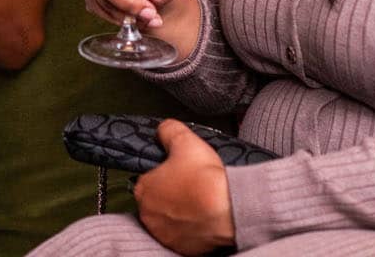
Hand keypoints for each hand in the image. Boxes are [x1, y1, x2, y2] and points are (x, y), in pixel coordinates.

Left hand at [134, 120, 235, 254]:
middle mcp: (148, 215)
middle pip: (157, 199)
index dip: (165, 172)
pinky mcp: (181, 248)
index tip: (180, 172)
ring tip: (200, 202)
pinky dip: (191, 228)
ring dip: (180, 211)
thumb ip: (169, 130)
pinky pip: (182, 235)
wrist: (230, 210)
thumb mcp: (186, 141)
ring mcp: (164, 234)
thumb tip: (163, 130)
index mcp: (144, 189)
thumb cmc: (206, 179)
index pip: (148, 177)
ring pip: (168, 218)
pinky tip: (204, 217)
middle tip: (192, 185)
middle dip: (171, 193)